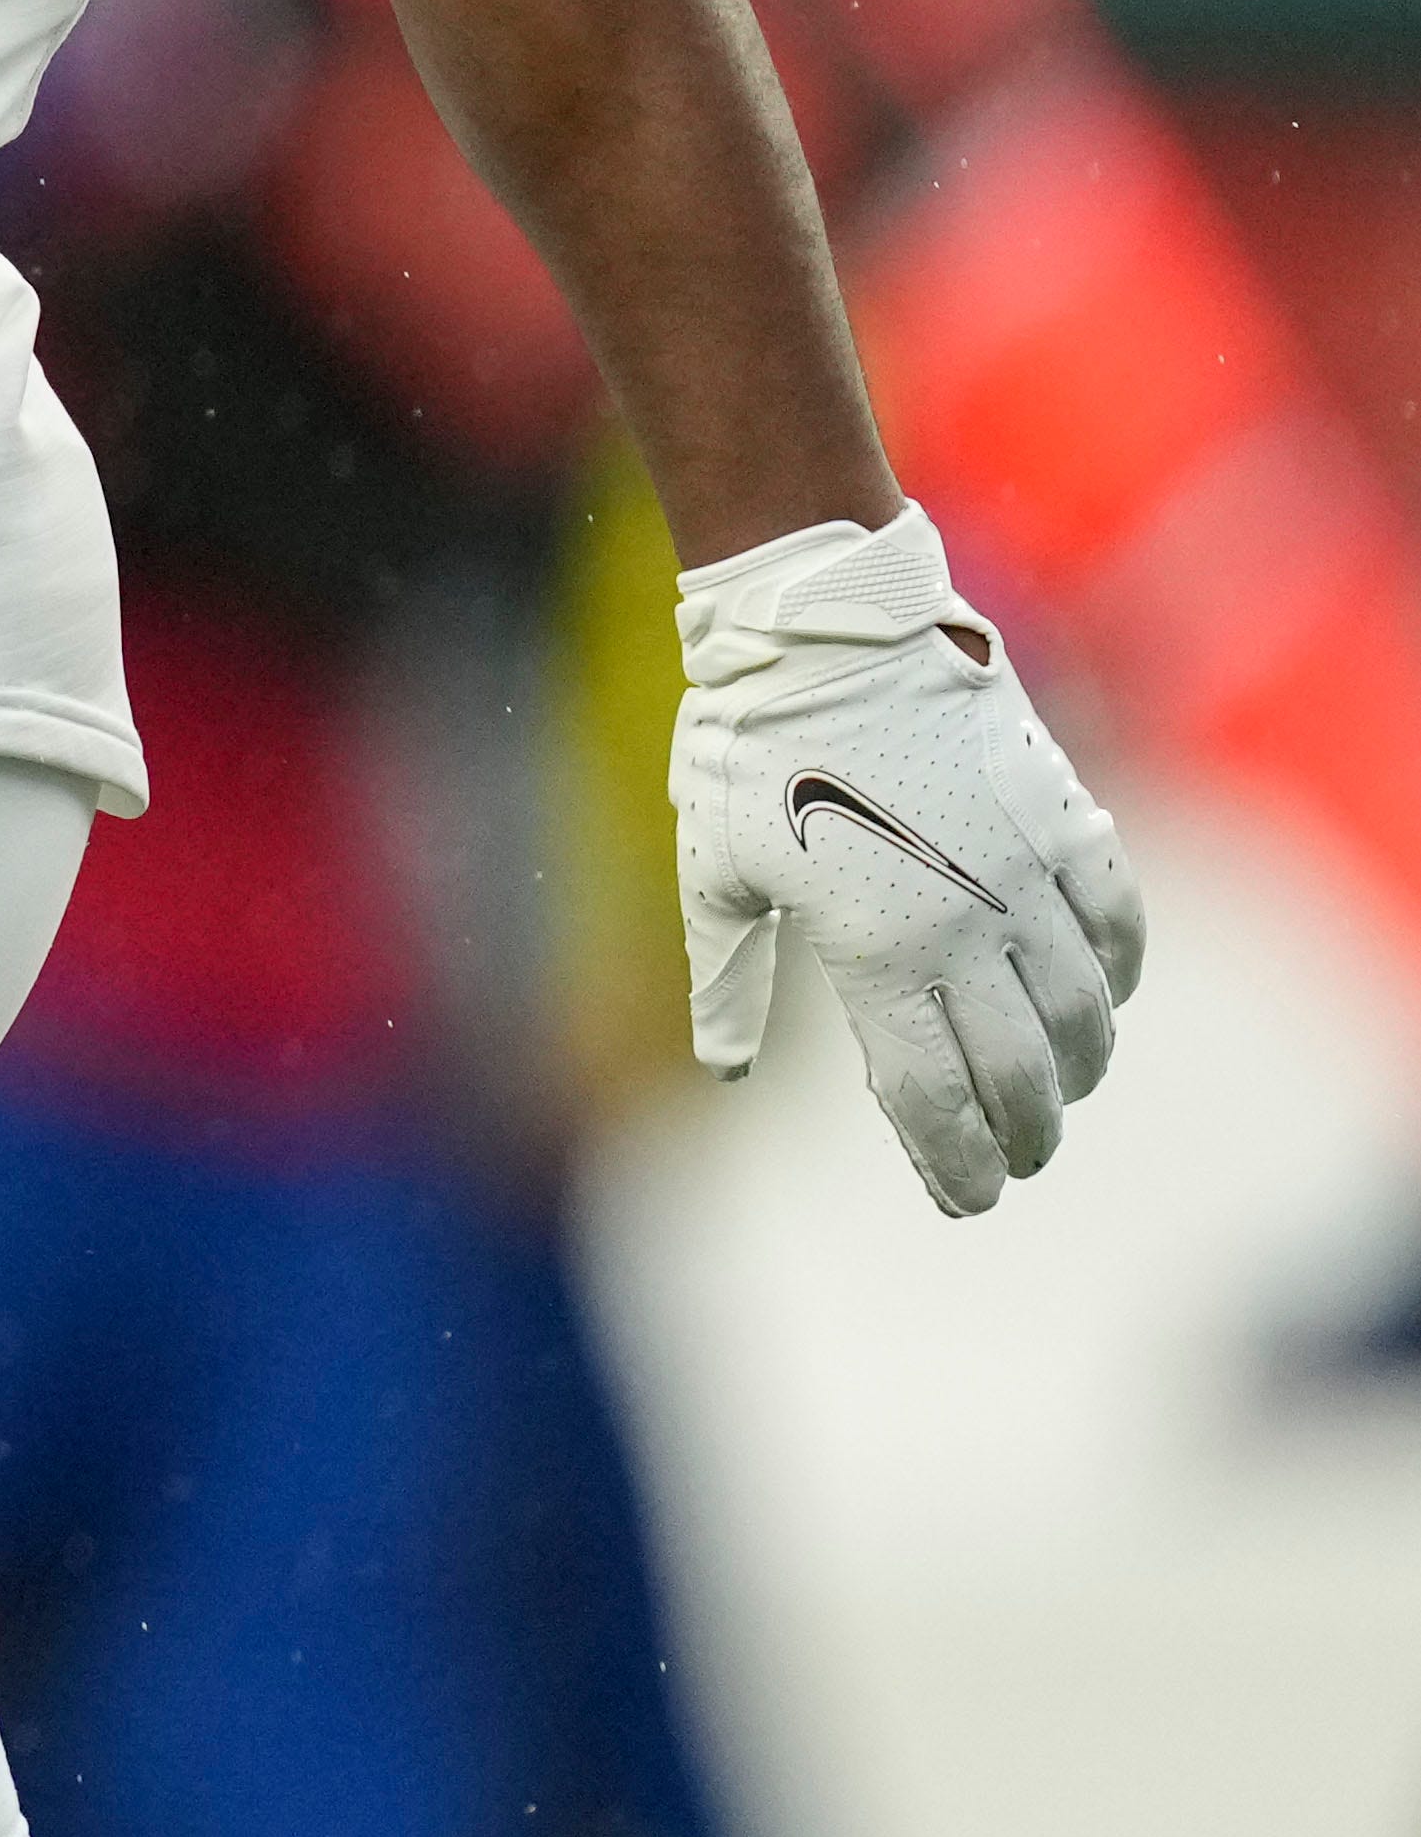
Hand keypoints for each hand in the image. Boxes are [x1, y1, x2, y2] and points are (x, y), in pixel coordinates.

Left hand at [671, 505, 1144, 1216]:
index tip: (967, 1202)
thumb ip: (728, 975)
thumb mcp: (717, 869)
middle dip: (1025, 1135)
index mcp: (875, 950)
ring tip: (1060, 1095)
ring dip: (1079, 1067)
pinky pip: (1118, 920)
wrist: (829, 634)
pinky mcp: (1065, 822)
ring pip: (1084, 1008)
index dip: (953, 1163)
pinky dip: (1119, 973)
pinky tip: (1103, 998)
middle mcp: (964, 925)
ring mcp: (1026, 874)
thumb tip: (725, 1064)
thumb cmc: (752, 751)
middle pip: (1021, 1071)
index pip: (931, 1096)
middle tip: (1019, 1164)